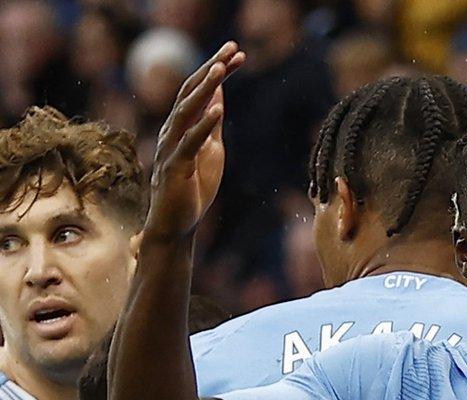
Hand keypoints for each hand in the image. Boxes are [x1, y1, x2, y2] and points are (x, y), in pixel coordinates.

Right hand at [146, 42, 245, 241]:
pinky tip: (217, 109)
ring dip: (204, 89)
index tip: (237, 51)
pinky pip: (189, 143)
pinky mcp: (175, 168)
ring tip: (221, 69)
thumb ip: (211, 123)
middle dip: (211, 68)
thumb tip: (219, 95)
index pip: (197, 90)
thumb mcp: (209, 150)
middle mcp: (171, 132)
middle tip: (232, 47)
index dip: (215, 69)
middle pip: (190, 92)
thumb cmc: (192, 188)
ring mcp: (170, 148)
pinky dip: (203, 125)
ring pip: (185, 111)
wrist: (176, 225)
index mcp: (180, 126)